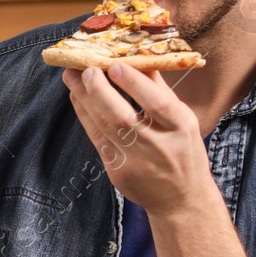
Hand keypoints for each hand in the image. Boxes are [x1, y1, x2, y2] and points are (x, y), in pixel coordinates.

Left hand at [62, 64, 216, 215]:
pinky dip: (85, 116)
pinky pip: (96, 139)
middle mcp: (159, 147)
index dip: (135, 83)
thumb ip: (161, 91)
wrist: (180, 199)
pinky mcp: (117, 172)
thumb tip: (139, 57)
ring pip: (104, 127)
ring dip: (85, 99)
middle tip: (86, 69)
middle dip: (100, 91)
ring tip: (72, 77)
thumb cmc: (183, 151)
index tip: (115, 64)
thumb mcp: (184, 120)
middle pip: (123, 118)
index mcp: (182, 128)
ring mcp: (136, 163)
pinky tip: (77, 98)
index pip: (157, 104)